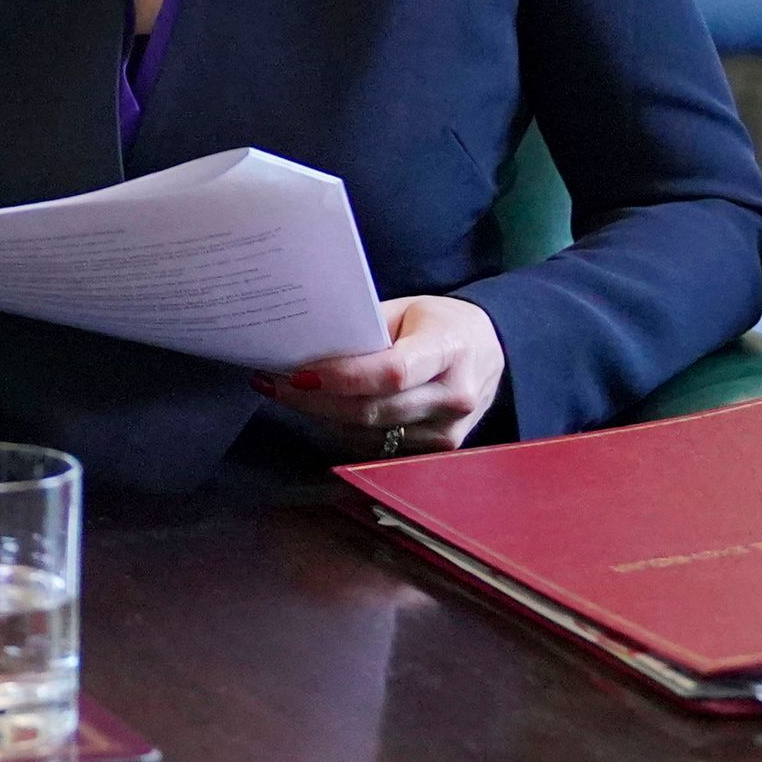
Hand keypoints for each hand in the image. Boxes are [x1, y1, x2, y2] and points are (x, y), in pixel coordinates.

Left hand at [255, 295, 504, 457]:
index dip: (341, 377)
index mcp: (448, 349)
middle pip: (372, 410)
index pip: (391, 372)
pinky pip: (377, 446)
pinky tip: (323, 409)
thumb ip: (365, 329)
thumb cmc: (440, 324)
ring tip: (287, 391)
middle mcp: (454, 396)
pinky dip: (345, 428)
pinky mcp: (439, 451)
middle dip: (314, 400)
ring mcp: (449, 431)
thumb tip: (307, 345)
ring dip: (322, 416)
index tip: (298, 373)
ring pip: (368, 433)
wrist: (489, 352)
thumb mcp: (407, 310)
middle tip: (273, 382)